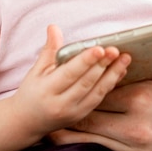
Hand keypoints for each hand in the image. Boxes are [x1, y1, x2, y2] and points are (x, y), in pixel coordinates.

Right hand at [11, 25, 129, 137]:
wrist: (27, 122)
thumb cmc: (31, 92)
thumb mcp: (35, 70)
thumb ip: (49, 49)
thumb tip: (54, 27)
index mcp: (47, 90)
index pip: (70, 73)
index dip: (85, 61)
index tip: (99, 48)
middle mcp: (61, 104)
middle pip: (86, 82)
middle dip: (103, 65)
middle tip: (115, 50)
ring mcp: (73, 112)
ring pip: (96, 92)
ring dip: (112, 75)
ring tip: (124, 59)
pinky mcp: (81, 116)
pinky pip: (98, 99)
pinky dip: (109, 85)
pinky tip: (118, 72)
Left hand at [46, 73, 151, 150]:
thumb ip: (126, 75)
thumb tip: (98, 66)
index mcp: (140, 97)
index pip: (97, 88)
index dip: (76, 83)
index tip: (59, 79)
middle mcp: (136, 124)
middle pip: (89, 115)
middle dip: (67, 111)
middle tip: (43, 106)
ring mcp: (137, 145)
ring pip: (93, 137)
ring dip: (72, 132)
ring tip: (50, 129)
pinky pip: (107, 149)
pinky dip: (91, 142)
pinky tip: (76, 139)